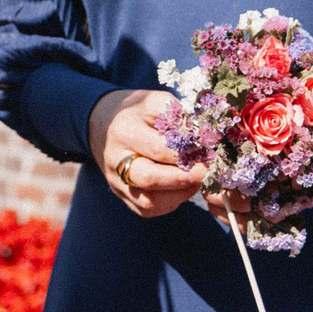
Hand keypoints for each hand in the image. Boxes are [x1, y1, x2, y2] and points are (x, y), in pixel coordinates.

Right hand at [89, 89, 202, 217]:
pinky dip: (169, 202)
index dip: (187, 153)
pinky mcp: (121, 195)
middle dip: (183, 178)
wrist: (102, 123)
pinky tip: (182, 188)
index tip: (210, 153)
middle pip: (149, 178)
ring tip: (197, 180)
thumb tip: (206, 136)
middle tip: (207, 173)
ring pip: (148, 201)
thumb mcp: (155, 101)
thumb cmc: (136, 111)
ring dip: (179, 194)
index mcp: (124, 131)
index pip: (158, 148)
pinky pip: (146, 209)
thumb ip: (179, 116)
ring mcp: (115, 181)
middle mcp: (115, 159)